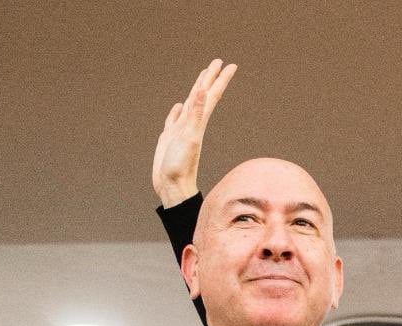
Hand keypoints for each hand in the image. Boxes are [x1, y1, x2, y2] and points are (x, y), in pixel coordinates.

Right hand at [152, 58, 236, 206]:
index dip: (220, 79)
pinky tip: (179, 106)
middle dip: (210, 78)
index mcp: (198, 122)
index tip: (230, 65)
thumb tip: (202, 92)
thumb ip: (195, 114)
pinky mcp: (170, 138)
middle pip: (203, 95)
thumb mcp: (188, 138)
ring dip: (196, 90)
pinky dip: (177, 111)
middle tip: (218, 62)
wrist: (173, 187)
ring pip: (190, 105)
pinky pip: (175, 119)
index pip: (211, 95)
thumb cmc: (180, 166)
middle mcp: (192, 123)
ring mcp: (181, 130)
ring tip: (201, 79)